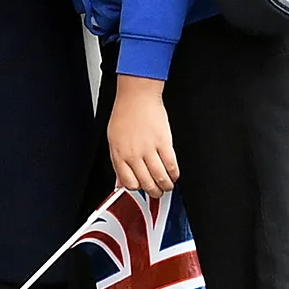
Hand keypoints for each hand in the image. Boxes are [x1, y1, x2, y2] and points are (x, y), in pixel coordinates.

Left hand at [108, 76, 178, 191]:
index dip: (138, 189)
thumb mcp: (113, 140)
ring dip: (166, 186)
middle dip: (154, 192)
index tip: (143, 189)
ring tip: (168, 185)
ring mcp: (149, 149)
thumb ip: (118, 163)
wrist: (137, 96)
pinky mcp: (163, 142)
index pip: (129, 183)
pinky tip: (174, 174)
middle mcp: (133, 154)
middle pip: (146, 183)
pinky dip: (174, 173)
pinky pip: (171, 165)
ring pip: (160, 177)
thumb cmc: (125, 114)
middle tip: (158, 192)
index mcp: (119, 155)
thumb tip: (120, 181)